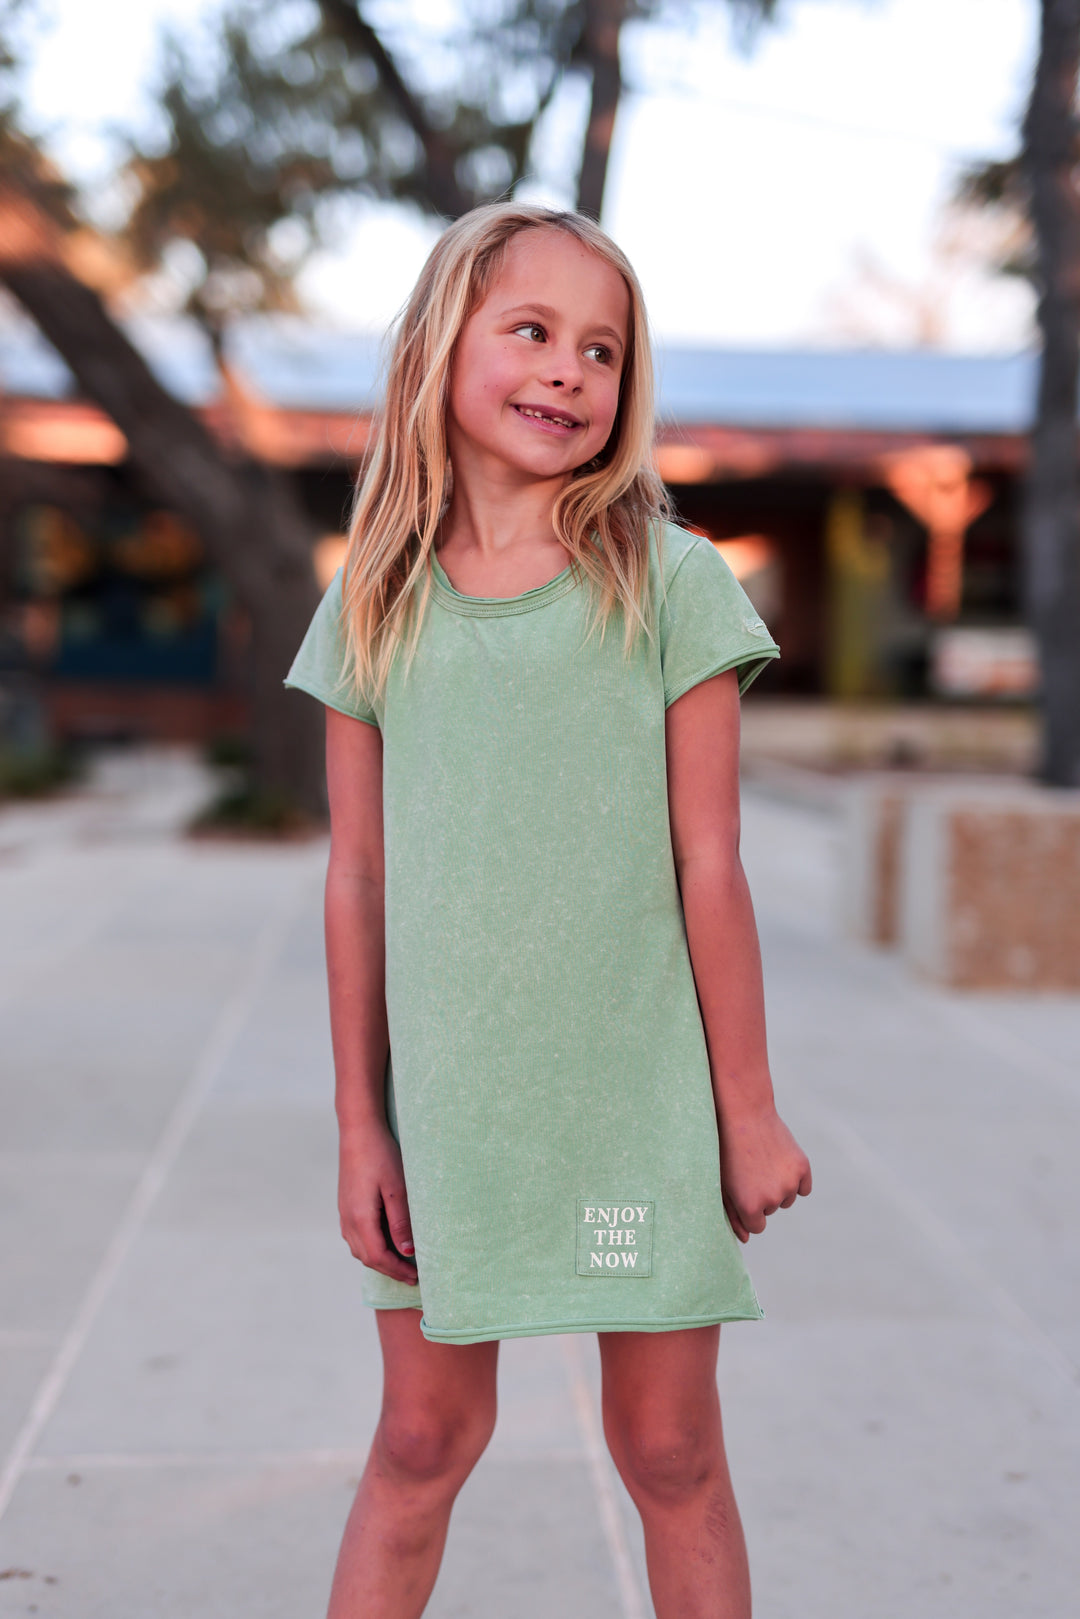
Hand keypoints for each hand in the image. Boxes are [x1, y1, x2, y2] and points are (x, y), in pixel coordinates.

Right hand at [338, 1128, 418, 1283]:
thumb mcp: (397, 1188)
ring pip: (359, 1249)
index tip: (415, 1276)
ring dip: (379, 1260)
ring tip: (401, 1262)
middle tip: (412, 1275)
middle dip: (389, 1269)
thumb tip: (407, 1251)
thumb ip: (401, 1221)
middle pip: (367, 1258)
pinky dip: (370, 1247)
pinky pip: (355, 1237)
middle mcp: (347, 1220)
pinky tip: (385, 1242)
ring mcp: (343, 1213)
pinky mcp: (345, 1206)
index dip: (397, 1270)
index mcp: (360, 1218)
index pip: (378, 1257)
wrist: (358, 1132)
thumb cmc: (380, 1155)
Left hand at [718, 1105, 811, 1243]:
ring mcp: (790, 1182)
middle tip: (749, 1169)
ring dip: (778, 1187)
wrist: (743, 1114)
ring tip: (762, 1163)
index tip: (743, 1192)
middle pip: (771, 1210)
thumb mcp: (722, 1184)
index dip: (749, 1209)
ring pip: (788, 1198)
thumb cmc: (726, 1151)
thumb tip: (745, 1239)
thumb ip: (732, 1215)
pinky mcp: (802, 1167)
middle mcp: (772, 1198)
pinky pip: (803, 1187)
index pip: (757, 1227)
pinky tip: (779, 1162)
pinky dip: (795, 1178)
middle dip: (761, 1194)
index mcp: (750, 1206)